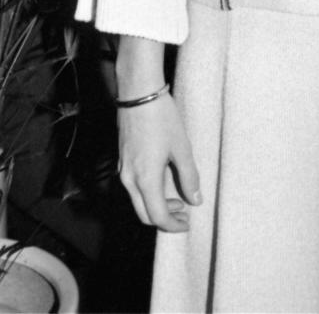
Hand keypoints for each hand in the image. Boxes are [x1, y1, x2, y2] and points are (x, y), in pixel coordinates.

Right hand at [118, 93, 201, 231]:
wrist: (138, 93)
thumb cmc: (162, 118)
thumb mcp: (181, 148)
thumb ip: (189, 176)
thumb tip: (195, 200)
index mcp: (145, 179)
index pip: (157, 217)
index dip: (173, 225)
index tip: (187, 223)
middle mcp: (129, 179)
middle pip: (144, 214)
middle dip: (164, 219)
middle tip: (184, 214)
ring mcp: (123, 169)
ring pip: (138, 201)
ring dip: (156, 206)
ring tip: (178, 198)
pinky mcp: (123, 160)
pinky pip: (134, 187)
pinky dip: (148, 193)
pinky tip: (164, 181)